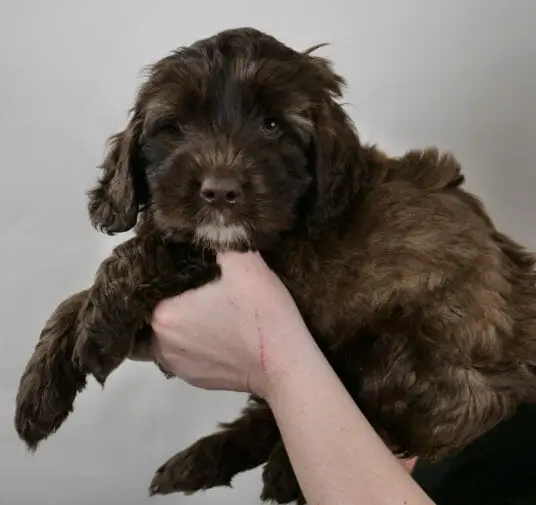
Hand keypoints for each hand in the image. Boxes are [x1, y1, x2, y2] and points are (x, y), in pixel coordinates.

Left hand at [150, 251, 308, 397]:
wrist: (286, 364)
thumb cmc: (261, 313)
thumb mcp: (245, 263)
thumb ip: (220, 238)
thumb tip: (208, 223)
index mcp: (165, 315)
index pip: (149, 290)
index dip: (163, 277)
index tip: (181, 270)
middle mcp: (161, 345)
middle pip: (154, 315)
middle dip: (168, 301)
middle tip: (193, 288)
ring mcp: (178, 367)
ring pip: (165, 339)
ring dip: (179, 325)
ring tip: (204, 311)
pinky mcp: (195, 381)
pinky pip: (182, 357)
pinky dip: (192, 345)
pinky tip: (214, 333)